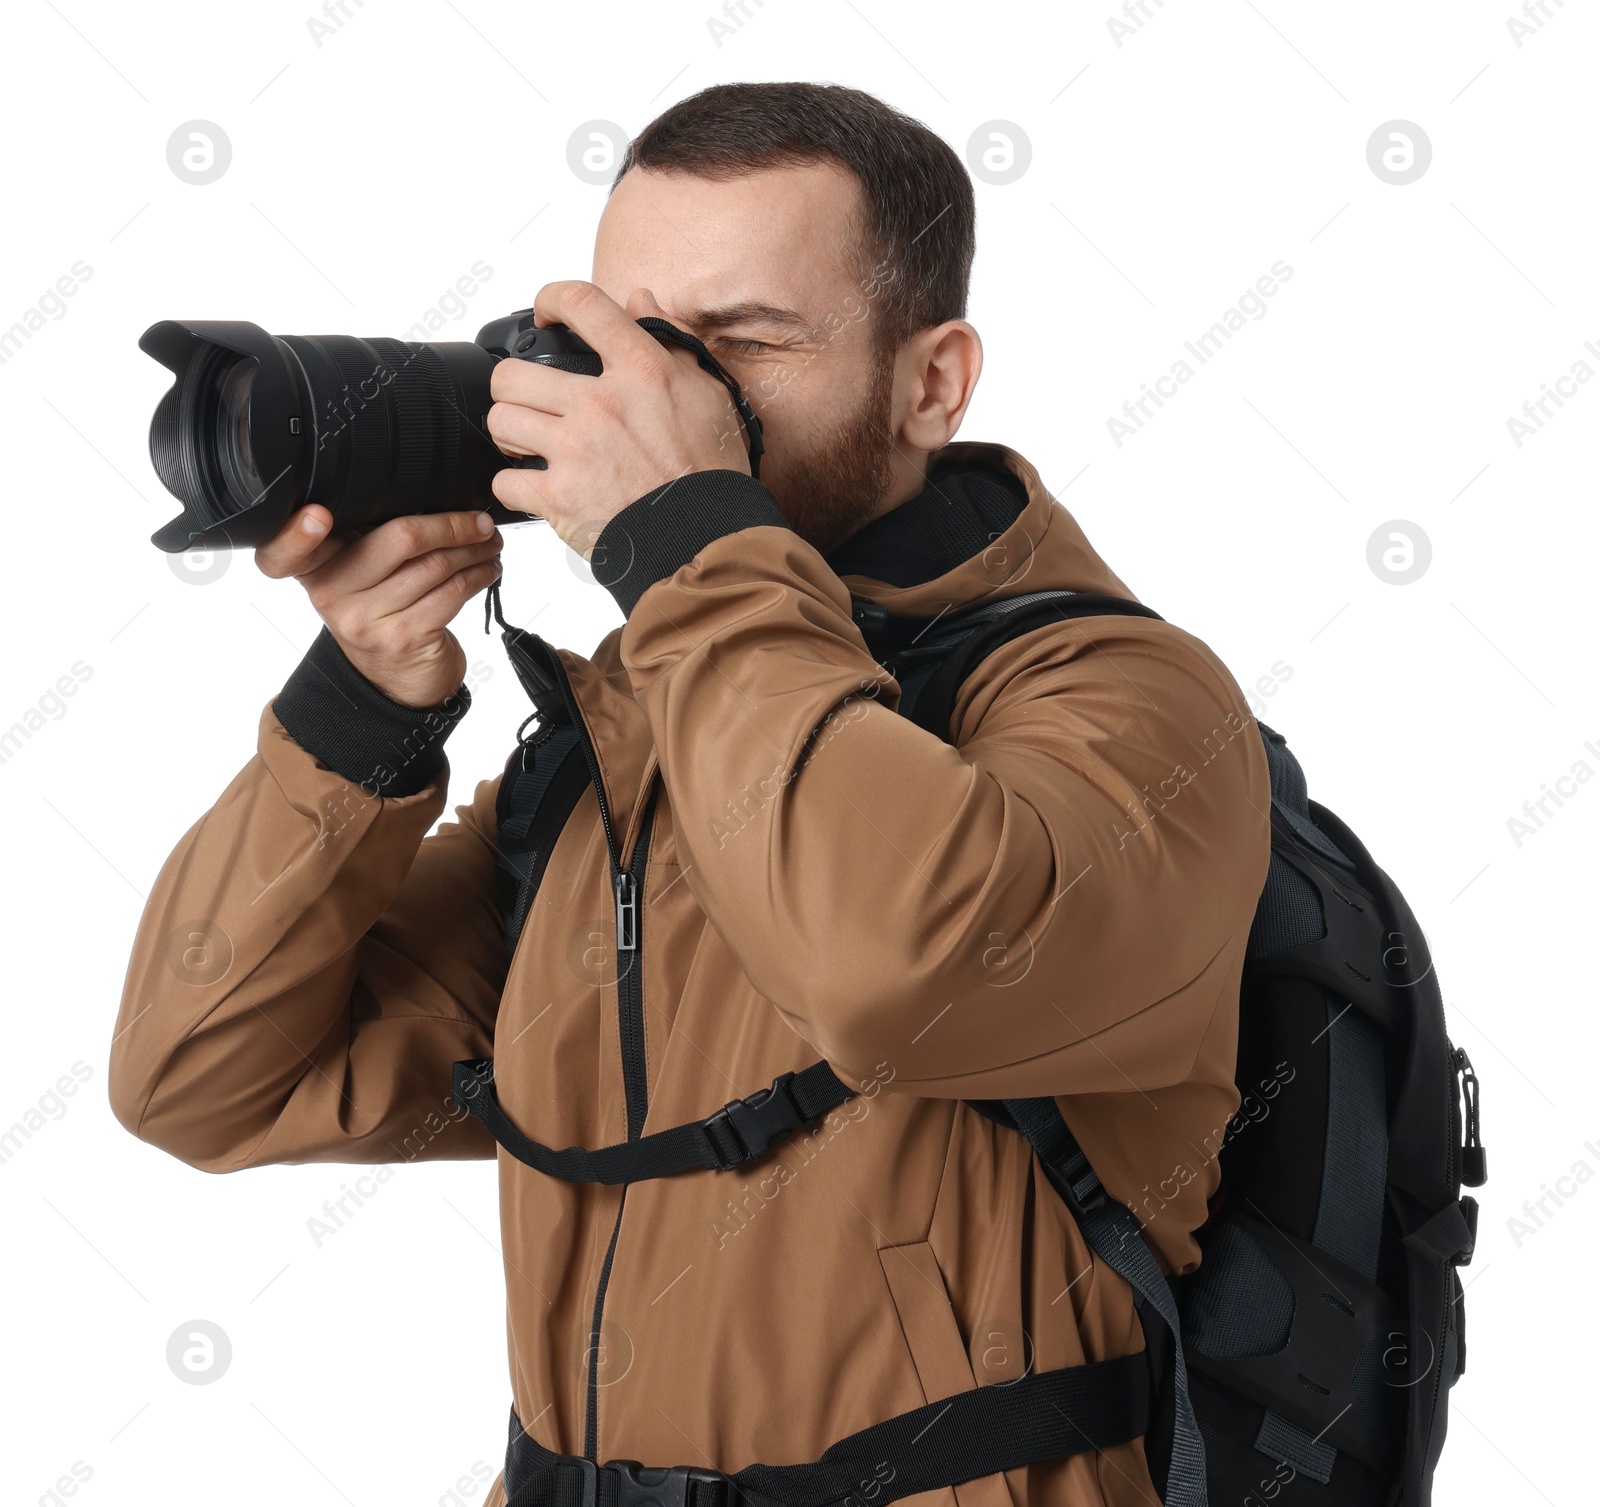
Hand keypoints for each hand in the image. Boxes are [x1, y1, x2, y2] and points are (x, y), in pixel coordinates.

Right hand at [256, 506, 503, 706]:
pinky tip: (488, 568)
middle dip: (450, 525)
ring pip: (433, 565)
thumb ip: (368, 538)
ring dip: (473, 550)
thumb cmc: (382, 616)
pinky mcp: (402, 638)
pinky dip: (477, 575)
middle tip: (479, 520)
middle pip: (398, 539)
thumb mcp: (358, 577)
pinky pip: (451, 593)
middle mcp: (330, 593)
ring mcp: (365, 619)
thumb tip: (429, 494)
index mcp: (313, 568)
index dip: (295, 533)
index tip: (316, 515)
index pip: (284, 552)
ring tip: (490, 542)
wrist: (394, 681)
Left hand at [486, 283, 749, 556]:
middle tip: (530, 402)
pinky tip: (536, 488)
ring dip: (509, 434)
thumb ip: (671, 343)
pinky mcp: (560, 498)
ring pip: (500, 421)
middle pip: (513, 373)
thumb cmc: (712, 472)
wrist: (706, 538)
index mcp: (641, 371)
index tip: (546, 313)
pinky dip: (515, 487)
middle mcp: (601, 404)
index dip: (552, 299)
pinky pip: (505, 481)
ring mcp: (575, 451)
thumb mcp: (708, 394)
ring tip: (528, 445)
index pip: (582, 304)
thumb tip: (640, 300)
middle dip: (514, 387)